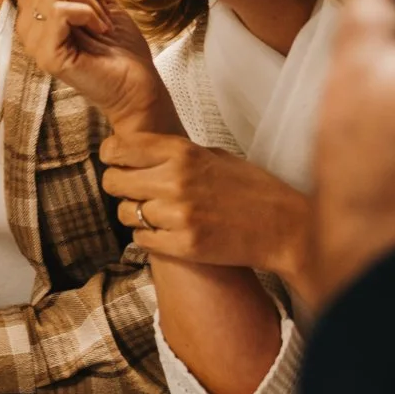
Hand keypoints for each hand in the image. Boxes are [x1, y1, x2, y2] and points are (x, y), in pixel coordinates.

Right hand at [17, 0, 172, 130]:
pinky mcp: (46, 54)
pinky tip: (101, 31)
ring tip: (101, 23)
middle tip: (100, 9)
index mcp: (34, 7)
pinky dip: (90, 14)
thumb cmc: (118, 44)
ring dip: (91, 0)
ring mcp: (33, 40)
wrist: (135, 83)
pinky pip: (63, 10)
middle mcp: (27, 22)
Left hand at [101, 133, 310, 286]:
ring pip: (125, 213)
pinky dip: (148, 236)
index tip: (116, 159)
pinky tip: (167, 230)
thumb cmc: (251, 188)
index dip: (111, 155)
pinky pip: (141, 239)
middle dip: (118, 185)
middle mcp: (175, 181)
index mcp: (182, 152)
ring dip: (134, 213)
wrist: (283, 226)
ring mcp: (178, 216)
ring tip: (157, 212)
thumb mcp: (213, 155)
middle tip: (134, 189)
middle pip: (113, 182)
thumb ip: (174, 153)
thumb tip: (137, 150)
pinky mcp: (183, 245)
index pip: (119, 148)